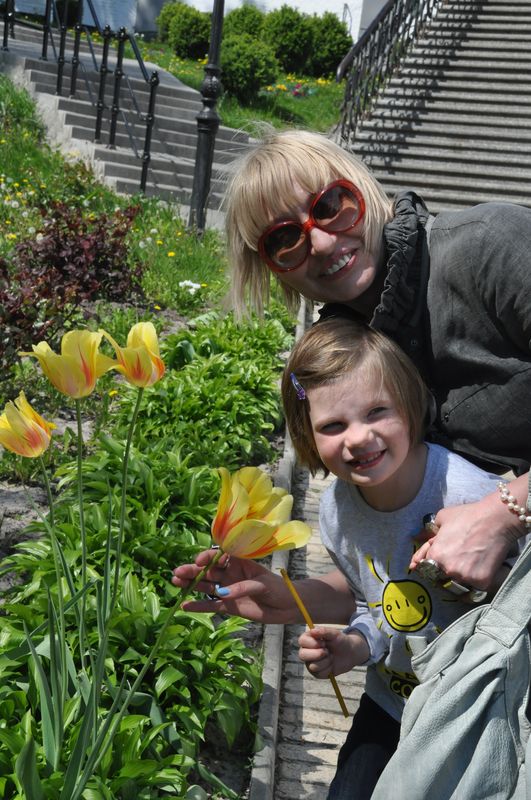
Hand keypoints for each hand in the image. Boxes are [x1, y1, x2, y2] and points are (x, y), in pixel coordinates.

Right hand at [172, 549, 295, 623]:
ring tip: (175, 583)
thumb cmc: (278, 589)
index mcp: (239, 562)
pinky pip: (210, 605)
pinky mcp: (228, 606)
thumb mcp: (263, 584)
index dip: (208, 558)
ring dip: (191, 584)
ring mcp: (227, 589)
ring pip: (205, 586)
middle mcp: (230, 574)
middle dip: (192, 571)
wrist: (286, 607)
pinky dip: (198, 606)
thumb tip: (224, 594)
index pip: (219, 556)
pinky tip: (184, 605)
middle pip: (208, 571)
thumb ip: (244, 587)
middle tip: (177, 573)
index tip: (199, 561)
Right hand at [298, 627, 369, 677]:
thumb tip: (312, 631)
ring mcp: (310, 663)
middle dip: (318, 654)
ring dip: (326, 661)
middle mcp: (307, 651)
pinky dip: (328, 669)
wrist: (350, 653)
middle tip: (327, 651)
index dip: (312, 643)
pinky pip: (319, 674)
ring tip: (331, 657)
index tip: (324, 642)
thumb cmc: (340, 641)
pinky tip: (331, 664)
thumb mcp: (335, 634)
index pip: (302, 641)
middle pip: (302, 655)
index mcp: (308, 639)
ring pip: (312, 666)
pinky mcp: (316, 673)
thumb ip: (324, 631)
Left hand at [410, 480, 526, 589]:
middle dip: (442, 575)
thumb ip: (428, 533)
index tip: (431, 567)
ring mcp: (465, 577)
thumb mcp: (441, 519)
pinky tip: (478, 573)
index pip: (425, 569)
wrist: (496, 519)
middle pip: (440, 580)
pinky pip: (475, 589)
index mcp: (435, 555)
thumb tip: (415, 538)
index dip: (427, 567)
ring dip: (458, 582)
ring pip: (457, 587)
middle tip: (452, 568)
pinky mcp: (482, 582)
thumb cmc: (468, 515)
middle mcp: (448, 569)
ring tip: (466, 571)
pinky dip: (475, 583)